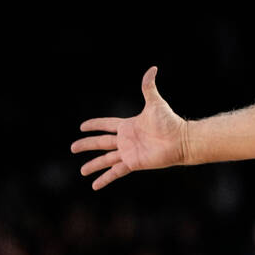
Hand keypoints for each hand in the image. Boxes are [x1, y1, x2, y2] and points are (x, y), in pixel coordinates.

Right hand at [72, 67, 187, 189]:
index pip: (106, 125)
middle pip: (101, 142)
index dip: (94, 125)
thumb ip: (149, 87)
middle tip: (72, 147)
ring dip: (93, 165)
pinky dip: (105, 179)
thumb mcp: (155, 103)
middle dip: (86, 145)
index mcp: (128, 125)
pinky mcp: (133, 163)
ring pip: (105, 159)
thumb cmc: (170, 122)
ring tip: (81, 171)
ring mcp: (129, 153)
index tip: (82, 127)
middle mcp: (126, 140)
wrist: (181, 141)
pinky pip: (115, 172)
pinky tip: (94, 185)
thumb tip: (153, 68)